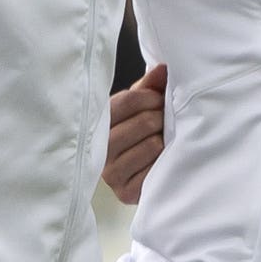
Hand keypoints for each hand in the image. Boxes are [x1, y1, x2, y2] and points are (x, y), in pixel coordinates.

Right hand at [104, 63, 164, 203]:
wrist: (141, 176)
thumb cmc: (140, 135)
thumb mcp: (140, 108)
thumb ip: (148, 88)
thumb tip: (163, 68)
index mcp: (96, 124)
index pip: (123, 102)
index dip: (149, 97)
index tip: (157, 99)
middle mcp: (98, 150)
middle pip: (142, 123)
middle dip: (159, 119)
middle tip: (162, 122)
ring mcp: (110, 173)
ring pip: (151, 145)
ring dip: (163, 141)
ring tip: (162, 142)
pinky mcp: (125, 193)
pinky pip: (153, 171)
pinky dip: (162, 163)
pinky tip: (160, 161)